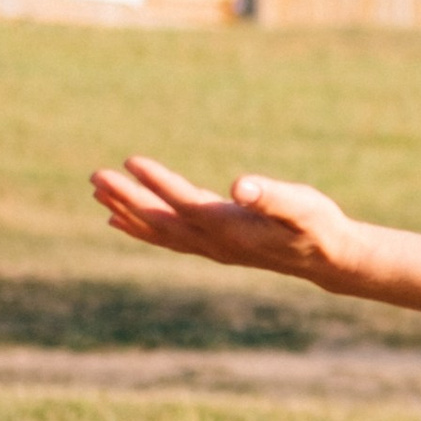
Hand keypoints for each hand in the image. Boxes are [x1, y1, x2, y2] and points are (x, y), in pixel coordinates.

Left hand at [92, 153, 373, 291]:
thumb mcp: (301, 205)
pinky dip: (139, 227)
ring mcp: (210, 247)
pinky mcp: (212, 245)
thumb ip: (271, 195)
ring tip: (97, 192)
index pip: (184, 202)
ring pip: (158, 230)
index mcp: (230, 227)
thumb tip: (241, 185)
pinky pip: (166, 237)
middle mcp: (213, 241)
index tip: (130, 161)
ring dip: (127, 210)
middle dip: (126, 198)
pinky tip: (118, 218)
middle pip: (160, 220)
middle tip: (95, 176)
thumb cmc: (317, 226)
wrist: (326, 259)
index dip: (157, 183)